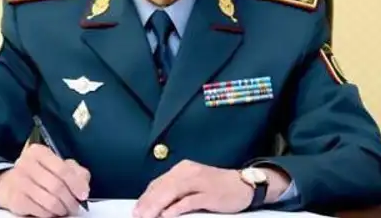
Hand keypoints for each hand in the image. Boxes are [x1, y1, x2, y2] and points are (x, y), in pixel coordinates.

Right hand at [0, 144, 89, 217]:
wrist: (8, 183)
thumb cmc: (39, 174)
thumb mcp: (58, 167)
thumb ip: (75, 172)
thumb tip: (83, 187)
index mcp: (40, 152)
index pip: (63, 169)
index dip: (76, 184)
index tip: (83, 195)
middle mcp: (27, 163)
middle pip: (57, 186)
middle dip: (70, 200)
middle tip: (75, 207)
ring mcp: (19, 181)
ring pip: (49, 201)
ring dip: (61, 209)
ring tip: (64, 210)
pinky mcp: (15, 198)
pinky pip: (39, 211)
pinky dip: (49, 214)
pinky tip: (51, 212)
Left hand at [132, 160, 252, 217]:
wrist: (244, 185)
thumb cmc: (218, 187)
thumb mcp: (194, 183)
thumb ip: (177, 190)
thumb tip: (157, 204)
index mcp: (183, 169)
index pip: (158, 183)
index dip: (145, 197)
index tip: (136, 209)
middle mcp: (189, 172)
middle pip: (163, 187)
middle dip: (147, 203)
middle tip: (137, 215)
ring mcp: (200, 182)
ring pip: (172, 192)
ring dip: (157, 206)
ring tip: (147, 217)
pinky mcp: (209, 194)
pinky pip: (189, 201)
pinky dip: (176, 208)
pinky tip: (167, 216)